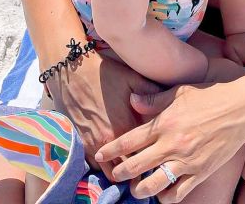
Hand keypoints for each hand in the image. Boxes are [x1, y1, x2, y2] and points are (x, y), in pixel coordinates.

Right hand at [45, 51, 159, 179]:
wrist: (73, 72)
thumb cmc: (106, 75)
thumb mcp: (133, 79)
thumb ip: (153, 95)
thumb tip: (170, 104)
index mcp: (126, 125)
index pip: (146, 151)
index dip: (155, 154)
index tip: (163, 154)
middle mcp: (110, 141)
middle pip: (130, 166)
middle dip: (141, 167)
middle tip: (150, 163)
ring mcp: (94, 146)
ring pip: (113, 172)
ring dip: (123, 169)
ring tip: (133, 166)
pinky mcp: (82, 146)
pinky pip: (98, 168)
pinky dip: (107, 166)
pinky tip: (115, 160)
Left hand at [95, 80, 244, 201]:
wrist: (240, 109)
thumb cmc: (209, 96)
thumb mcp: (179, 92)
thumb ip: (153, 99)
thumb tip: (132, 101)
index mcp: (164, 123)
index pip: (129, 141)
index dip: (111, 149)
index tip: (100, 153)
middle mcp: (171, 144)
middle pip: (135, 166)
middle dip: (120, 172)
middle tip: (114, 174)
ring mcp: (186, 161)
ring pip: (152, 185)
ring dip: (139, 189)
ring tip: (136, 187)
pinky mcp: (200, 173)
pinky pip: (177, 193)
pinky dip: (166, 197)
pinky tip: (161, 192)